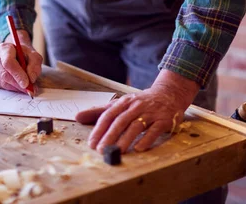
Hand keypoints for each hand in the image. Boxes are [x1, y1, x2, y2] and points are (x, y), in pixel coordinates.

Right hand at [0, 30, 42, 92]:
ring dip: (16, 87)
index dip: (17, 74)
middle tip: (29, 89)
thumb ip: (35, 65)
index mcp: (4, 48)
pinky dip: (12, 88)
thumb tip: (31, 78)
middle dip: (17, 84)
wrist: (16, 53)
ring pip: (2, 82)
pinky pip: (1, 86)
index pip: (8, 62)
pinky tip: (19, 86)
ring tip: (27, 88)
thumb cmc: (24, 54)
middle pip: (4, 74)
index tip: (27, 84)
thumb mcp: (34, 55)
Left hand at [76, 70, 198, 153]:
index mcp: (124, 102)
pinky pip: (155, 130)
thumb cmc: (140, 103)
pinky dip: (147, 139)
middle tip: (101, 150)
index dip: (99, 129)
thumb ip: (99, 111)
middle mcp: (136, 106)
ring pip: (136, 125)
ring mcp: (150, 112)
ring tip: (117, 152)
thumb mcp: (120, 104)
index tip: (91, 143)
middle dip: (110, 135)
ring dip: (126, 139)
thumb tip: (77, 116)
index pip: (109, 115)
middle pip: (121, 120)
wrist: (168, 94)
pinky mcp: (164, 119)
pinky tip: (139, 149)